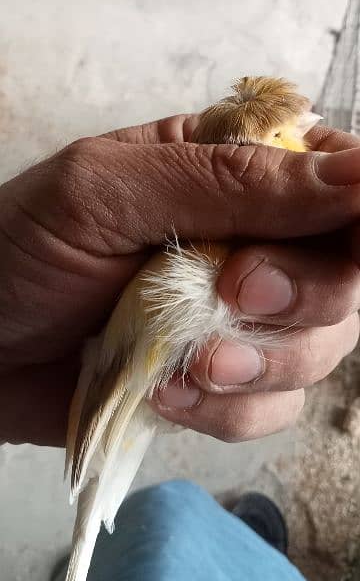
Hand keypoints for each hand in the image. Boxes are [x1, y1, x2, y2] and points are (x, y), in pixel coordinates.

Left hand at [1, 116, 359, 445]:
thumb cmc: (18, 250)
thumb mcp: (104, 192)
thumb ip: (226, 178)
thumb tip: (358, 175)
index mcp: (227, 168)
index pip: (335, 179)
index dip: (354, 214)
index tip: (340, 245)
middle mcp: (248, 238)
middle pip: (344, 271)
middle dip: (303, 296)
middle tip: (232, 297)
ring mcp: (237, 316)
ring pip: (322, 346)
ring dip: (264, 365)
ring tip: (187, 365)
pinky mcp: (218, 382)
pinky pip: (274, 407)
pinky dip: (231, 412)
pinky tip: (168, 396)